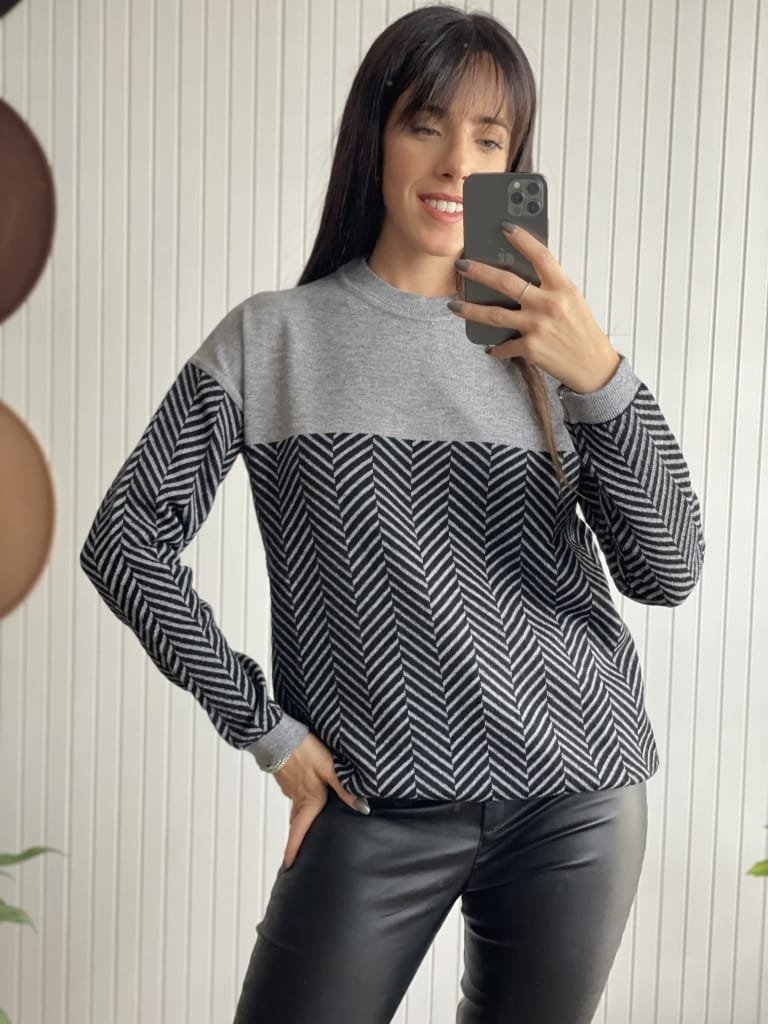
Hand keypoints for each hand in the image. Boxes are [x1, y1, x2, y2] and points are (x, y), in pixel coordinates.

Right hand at [271, 732, 368, 868]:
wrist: (278, 734)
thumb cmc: (304, 751)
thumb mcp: (329, 768)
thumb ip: (344, 788)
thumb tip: (362, 808)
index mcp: (308, 800)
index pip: (299, 832)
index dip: (294, 850)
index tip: (289, 866)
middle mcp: (297, 797)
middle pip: (297, 823)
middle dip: (298, 837)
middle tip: (299, 850)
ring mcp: (289, 786)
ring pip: (296, 806)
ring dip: (301, 816)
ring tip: (309, 820)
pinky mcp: (286, 775)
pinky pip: (294, 792)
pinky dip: (300, 797)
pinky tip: (306, 789)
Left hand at [450, 225, 620, 394]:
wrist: (593, 367)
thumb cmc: (582, 332)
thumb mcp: (573, 301)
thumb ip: (550, 287)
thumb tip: (523, 275)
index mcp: (563, 288)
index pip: (541, 256)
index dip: (522, 239)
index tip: (504, 227)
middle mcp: (548, 304)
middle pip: (506, 282)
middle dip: (479, 272)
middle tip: (461, 266)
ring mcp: (537, 326)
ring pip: (494, 314)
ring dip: (470, 309)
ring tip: (454, 305)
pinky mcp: (530, 348)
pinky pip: (504, 345)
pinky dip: (496, 348)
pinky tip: (489, 347)